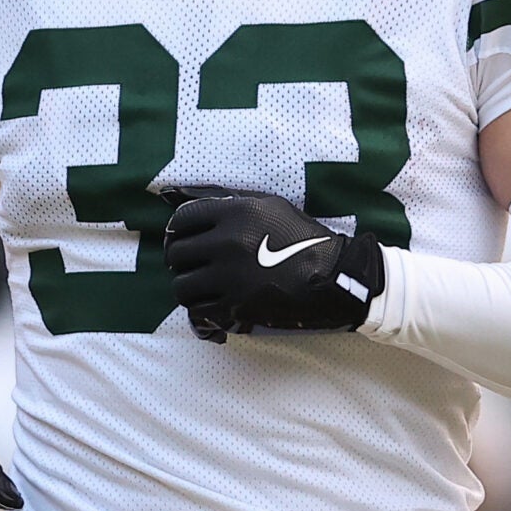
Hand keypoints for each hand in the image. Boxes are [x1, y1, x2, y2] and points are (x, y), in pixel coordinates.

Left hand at [159, 187, 384, 341]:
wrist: (333, 277)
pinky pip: (197, 311)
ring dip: (188, 286)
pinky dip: (200, 308)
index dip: (177, 230)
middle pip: (177, 254)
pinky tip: (210, 303)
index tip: (181, 238)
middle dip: (180, 260)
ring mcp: (230, 278)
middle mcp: (228, 243)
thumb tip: (192, 199)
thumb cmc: (303, 238)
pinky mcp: (236, 307)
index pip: (182, 220)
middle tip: (190, 264)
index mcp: (235, 213)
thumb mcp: (271, 206)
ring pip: (182, 286)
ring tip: (199, 285)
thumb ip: (232, 203)